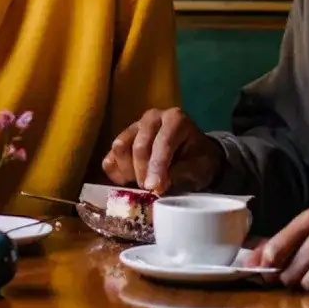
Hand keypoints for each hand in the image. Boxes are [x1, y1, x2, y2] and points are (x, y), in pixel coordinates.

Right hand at [101, 108, 224, 193]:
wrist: (193, 155)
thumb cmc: (198, 160)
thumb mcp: (198, 167)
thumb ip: (180, 174)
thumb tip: (157, 186)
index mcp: (175, 119)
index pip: (162, 143)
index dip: (157, 167)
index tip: (155, 188)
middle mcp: (152, 118)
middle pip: (139, 146)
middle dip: (144, 172)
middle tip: (151, 189)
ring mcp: (134, 127)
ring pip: (120, 148)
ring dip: (129, 171)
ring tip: (142, 183)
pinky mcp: (122, 140)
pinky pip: (110, 158)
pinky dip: (116, 173)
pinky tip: (129, 181)